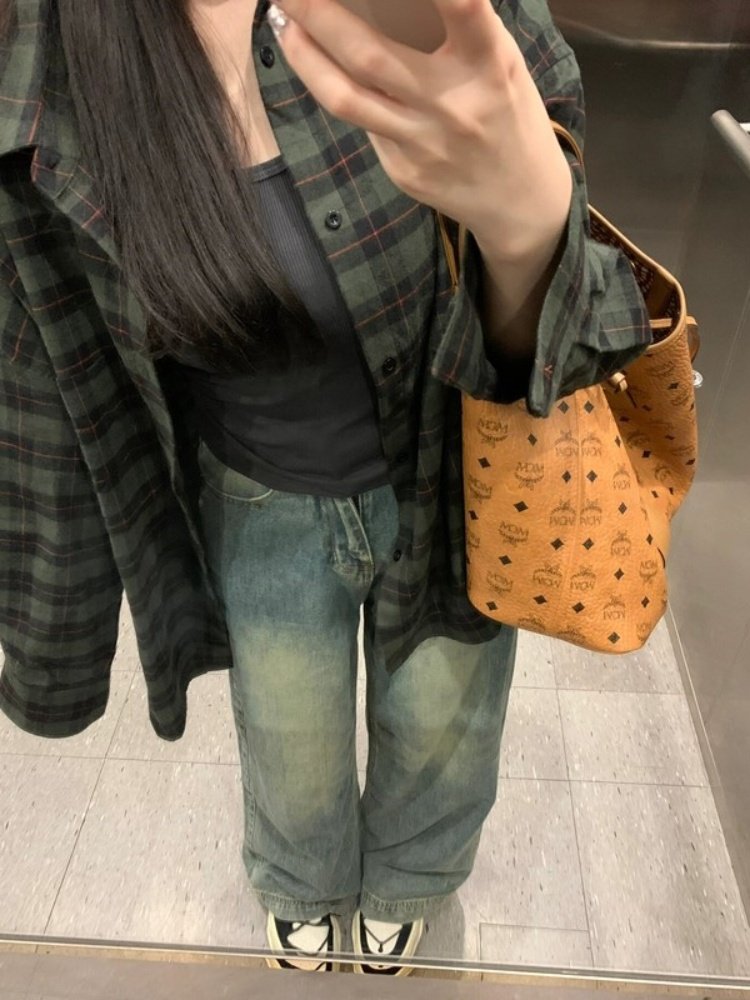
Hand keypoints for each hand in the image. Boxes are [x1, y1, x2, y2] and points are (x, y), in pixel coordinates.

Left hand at [267, 0, 571, 258]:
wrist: (520, 202)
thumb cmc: (509, 115)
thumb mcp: (503, 66)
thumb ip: (463, 29)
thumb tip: (394, 1)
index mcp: (489, 67)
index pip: (465, 11)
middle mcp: (452, 106)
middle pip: (369, 56)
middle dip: (319, 14)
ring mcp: (422, 145)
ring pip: (346, 98)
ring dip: (305, 57)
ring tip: (285, 25)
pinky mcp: (403, 172)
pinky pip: (361, 124)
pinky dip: (337, 90)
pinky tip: (325, 70)